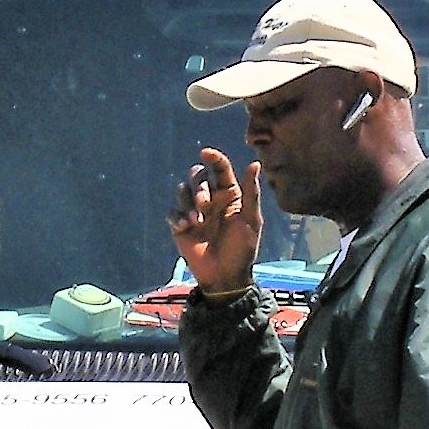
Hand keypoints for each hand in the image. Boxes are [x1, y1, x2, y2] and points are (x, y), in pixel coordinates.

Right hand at [171, 147, 262, 294]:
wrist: (226, 275)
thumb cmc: (242, 248)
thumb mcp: (251, 220)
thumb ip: (251, 192)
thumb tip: (255, 163)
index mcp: (229, 195)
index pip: (220, 169)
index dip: (213, 158)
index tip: (206, 153)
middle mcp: (210, 199)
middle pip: (198, 176)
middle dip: (199, 186)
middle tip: (205, 205)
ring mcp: (194, 211)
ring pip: (183, 190)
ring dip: (188, 201)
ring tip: (197, 221)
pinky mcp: (180, 226)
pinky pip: (172, 212)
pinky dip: (178, 216)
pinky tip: (187, 227)